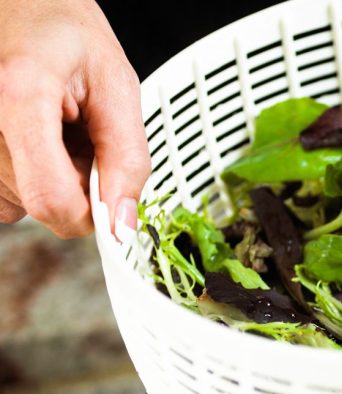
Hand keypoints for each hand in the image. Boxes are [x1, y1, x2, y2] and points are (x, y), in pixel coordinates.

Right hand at [0, 0, 149, 237]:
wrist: (23, 5)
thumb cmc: (66, 33)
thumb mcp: (117, 86)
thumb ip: (127, 159)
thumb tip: (122, 222)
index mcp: (19, 95)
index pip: (50, 199)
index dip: (90, 214)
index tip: (111, 203)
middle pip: (40, 203)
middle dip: (76, 183)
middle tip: (81, 134)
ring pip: (22, 203)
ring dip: (52, 177)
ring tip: (56, 127)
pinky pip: (2, 197)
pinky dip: (28, 178)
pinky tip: (34, 139)